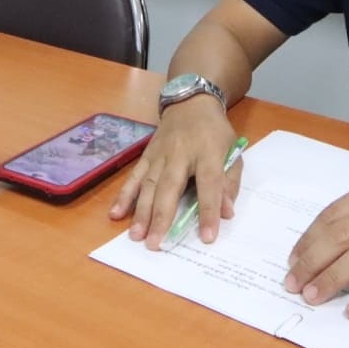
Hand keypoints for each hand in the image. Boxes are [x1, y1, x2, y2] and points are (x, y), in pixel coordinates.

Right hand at [108, 97, 240, 247]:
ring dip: (140, 211)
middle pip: (170, 187)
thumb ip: (230, 183)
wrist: (191, 103)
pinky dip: (124, 196)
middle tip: (155, 244)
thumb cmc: (215, 133)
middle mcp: (180, 154)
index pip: (209, 185)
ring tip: (135, 236)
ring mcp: (159, 155)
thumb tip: (226, 213)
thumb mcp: (233, 152)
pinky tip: (115, 214)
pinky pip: (133, 177)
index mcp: (208, 153)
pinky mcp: (146, 155)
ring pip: (148, 185)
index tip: (207, 237)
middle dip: (162, 217)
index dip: (208, 211)